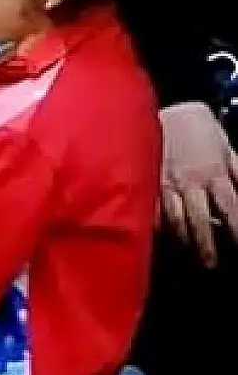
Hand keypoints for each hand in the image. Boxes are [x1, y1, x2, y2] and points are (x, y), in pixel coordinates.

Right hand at [161, 101, 237, 268]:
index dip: (237, 226)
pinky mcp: (145, 187)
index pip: (232, 205)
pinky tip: (158, 241)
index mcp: (214, 170)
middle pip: (201, 220)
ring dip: (183, 242)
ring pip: (175, 221)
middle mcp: (190, 183)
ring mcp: (165, 187)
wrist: (152, 110)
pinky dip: (155, 229)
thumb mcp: (222, 142)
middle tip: (212, 264)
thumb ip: (233, 165)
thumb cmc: (190, 123)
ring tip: (188, 257)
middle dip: (207, 244)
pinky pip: (150, 213)